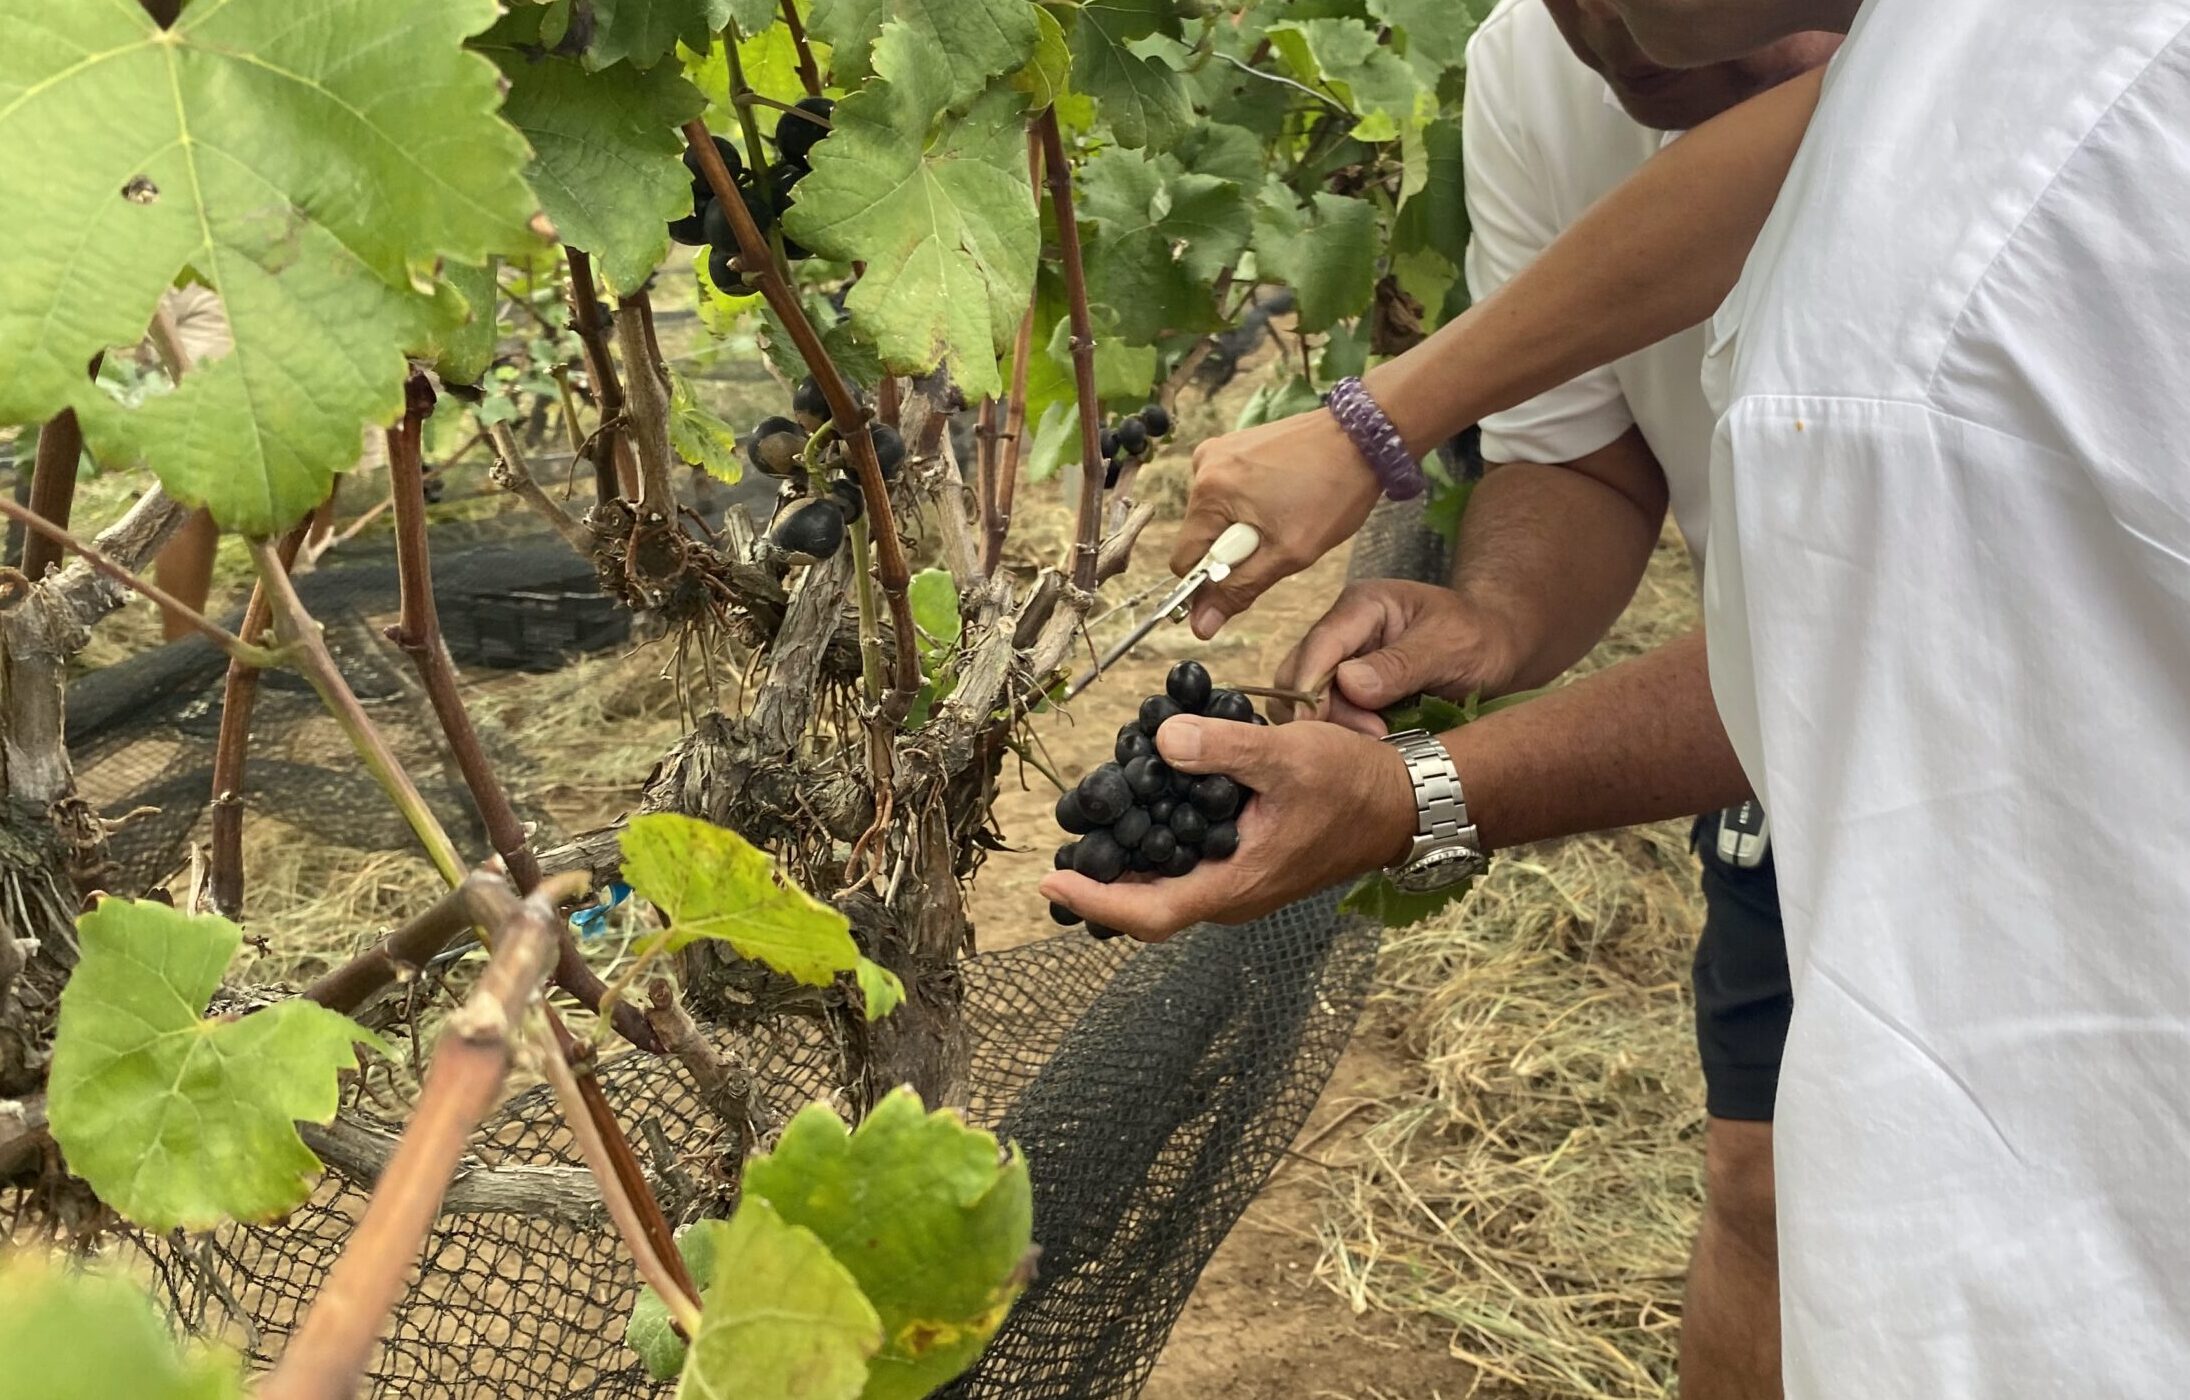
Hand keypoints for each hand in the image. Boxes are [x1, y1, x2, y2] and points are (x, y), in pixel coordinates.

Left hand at [1038, 716, 1416, 941]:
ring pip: (1169, 882)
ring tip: (1092, 823)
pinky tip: (1146, 802)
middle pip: (1148, 904)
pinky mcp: (1248, 863)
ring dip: (1130, 858)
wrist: (1403, 802)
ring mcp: (1241, 882)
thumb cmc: (1352, 783)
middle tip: (1061, 844)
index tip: (1051, 879)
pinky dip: (1160, 841)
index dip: (1095, 901)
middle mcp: (1232, 894)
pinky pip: (1190, 863)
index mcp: (1235, 883)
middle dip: (1101, 880)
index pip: (1148, 914)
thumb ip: (1224, 749)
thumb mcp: (1287, 755)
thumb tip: (1162, 740)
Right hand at [1170, 408, 1381, 637]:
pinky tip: (1281, 496)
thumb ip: (1239, 589)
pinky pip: (1227, 491)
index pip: (1184, 561)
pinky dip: (1249, 503)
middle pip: (1200, 537)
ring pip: (1215, 516)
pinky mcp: (1234, 445)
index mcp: (1209, 493)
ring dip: (1243, 527)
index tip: (1245, 580)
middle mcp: (1203, 466)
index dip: (1210, 583)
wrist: (1363, 437)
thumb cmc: (1333, 492)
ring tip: (1285, 515)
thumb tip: (1201, 624)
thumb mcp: (1288, 553)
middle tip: (1279, 539)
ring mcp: (1218, 451)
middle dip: (1234, 550)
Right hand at [1271, 581, 1521, 732]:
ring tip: (1381, 740)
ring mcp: (1344, 661)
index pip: (1321, 645)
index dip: (1311, 687)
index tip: (1316, 729)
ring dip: (1335, 726)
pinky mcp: (1350, 690)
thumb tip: (1349, 684)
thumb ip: (1402, 664)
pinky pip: (1329, 714)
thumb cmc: (1480, 637)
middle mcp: (1343, 631)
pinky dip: (1344, 733)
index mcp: (1362, 606)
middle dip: (1324, 711)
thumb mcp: (1451, 645)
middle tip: (1372, 737)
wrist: (1499, 650)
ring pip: (1307, 698)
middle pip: (1301, 674)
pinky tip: (1375, 743)